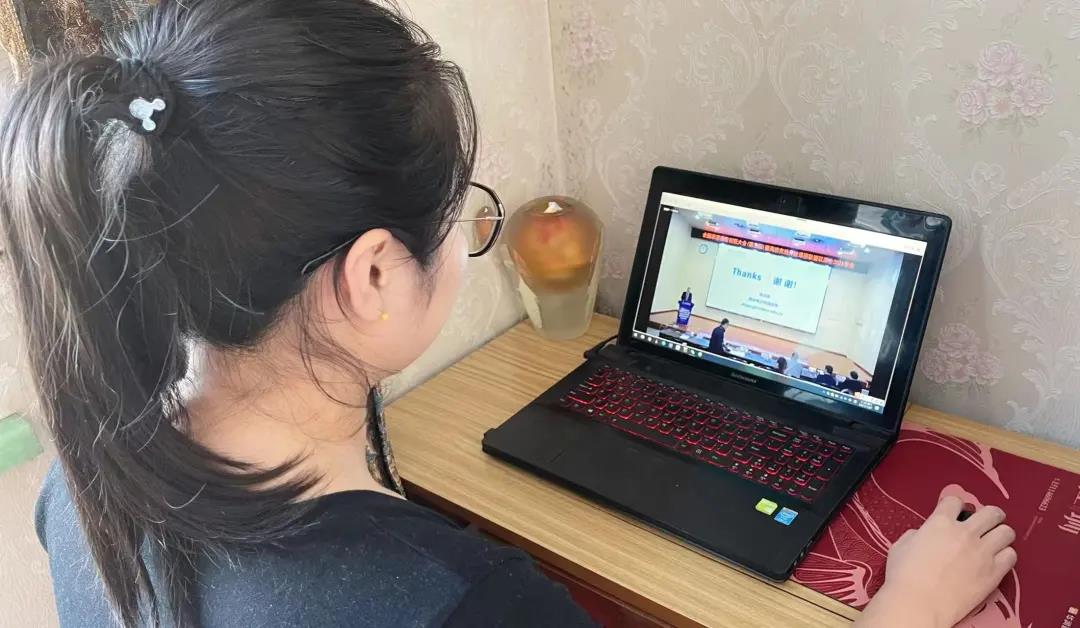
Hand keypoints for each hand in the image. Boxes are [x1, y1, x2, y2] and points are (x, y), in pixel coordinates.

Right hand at [854, 496, 1016, 627]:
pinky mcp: (994, 572)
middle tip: (986, 522)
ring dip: (1001, 534)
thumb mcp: (901, 546)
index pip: (955, 500)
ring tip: (995, 540)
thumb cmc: (904, 576)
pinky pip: (1011, 556)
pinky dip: (1006, 555)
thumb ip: (917, 535)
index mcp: (940, 523)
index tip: (955, 511)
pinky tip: (997, 560)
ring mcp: (982, 552)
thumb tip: (924, 536)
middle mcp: (965, 533)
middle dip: (990, 515)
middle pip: (991, 512)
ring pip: (1007, 532)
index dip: (955, 504)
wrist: (919, 603)